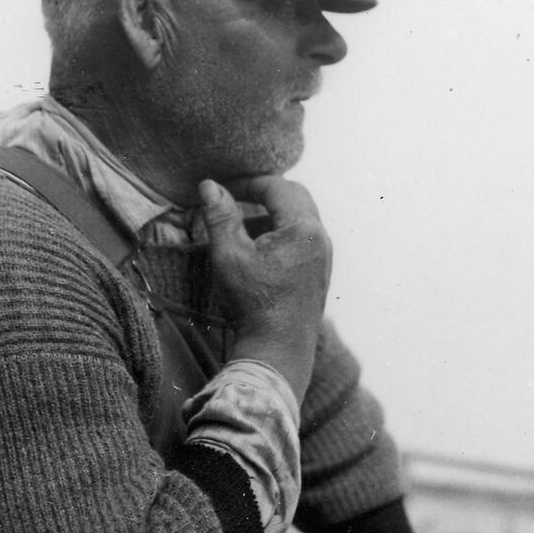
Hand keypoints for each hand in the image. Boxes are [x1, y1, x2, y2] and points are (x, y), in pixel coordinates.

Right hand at [199, 175, 330, 401]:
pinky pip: (303, 238)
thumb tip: (209, 186)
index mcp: (303, 228)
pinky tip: (257, 250)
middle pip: (295, 197)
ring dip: (272, 214)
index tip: (224, 188)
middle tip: (236, 198)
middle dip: (264, 194)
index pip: (277, 188)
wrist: (279, 349)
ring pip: (300, 218)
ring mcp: (324, 256)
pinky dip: (281, 233)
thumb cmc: (253, 302)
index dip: (248, 183)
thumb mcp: (229, 255)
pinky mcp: (320, 271)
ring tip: (241, 227)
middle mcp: (320, 238)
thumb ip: (220, 217)